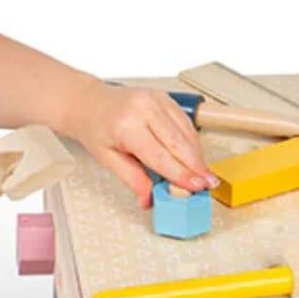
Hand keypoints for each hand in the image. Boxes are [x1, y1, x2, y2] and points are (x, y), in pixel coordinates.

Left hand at [65, 80, 216, 208]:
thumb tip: (149, 199)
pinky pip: (185, 122)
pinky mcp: (165, 98)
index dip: (181, 173)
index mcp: (127, 125)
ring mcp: (157, 99)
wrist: (90, 103)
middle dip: (196, 165)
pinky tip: (194, 156)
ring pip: (186, 132)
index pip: (160, 155)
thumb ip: (133, 179)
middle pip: (179, 142)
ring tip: (203, 174)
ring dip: (197, 154)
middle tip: (208, 184)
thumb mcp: (108, 159)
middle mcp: (144, 108)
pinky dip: (192, 141)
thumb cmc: (96, 127)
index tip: (196, 186)